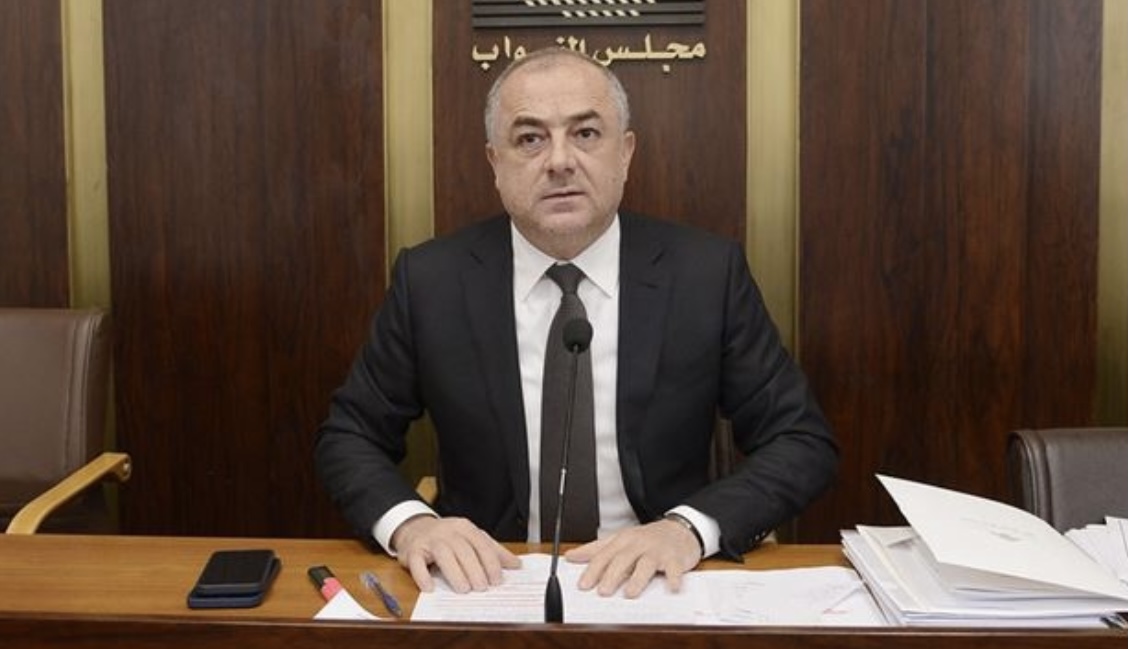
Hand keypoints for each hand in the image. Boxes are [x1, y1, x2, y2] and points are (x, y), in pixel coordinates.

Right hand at [391, 515, 521, 592]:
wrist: (415, 528)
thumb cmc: (448, 537)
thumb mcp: (471, 538)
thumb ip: (492, 551)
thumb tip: (515, 565)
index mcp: (465, 528)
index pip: (481, 544)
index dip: (490, 562)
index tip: (496, 580)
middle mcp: (448, 532)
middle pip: (464, 550)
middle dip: (475, 570)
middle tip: (482, 588)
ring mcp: (429, 540)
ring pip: (444, 555)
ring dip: (455, 573)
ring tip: (464, 590)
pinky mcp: (412, 551)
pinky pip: (417, 563)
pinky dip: (423, 576)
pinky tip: (430, 588)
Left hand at [563, 518, 701, 597]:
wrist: (679, 530)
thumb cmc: (646, 539)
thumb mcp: (620, 541)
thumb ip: (595, 550)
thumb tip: (570, 556)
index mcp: (623, 540)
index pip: (604, 555)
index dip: (592, 570)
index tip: (583, 586)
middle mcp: (638, 544)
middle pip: (623, 559)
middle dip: (612, 575)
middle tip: (603, 592)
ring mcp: (657, 550)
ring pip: (646, 563)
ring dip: (637, 578)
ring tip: (629, 593)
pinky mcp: (675, 557)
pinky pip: (674, 567)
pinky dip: (673, 577)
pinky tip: (671, 587)